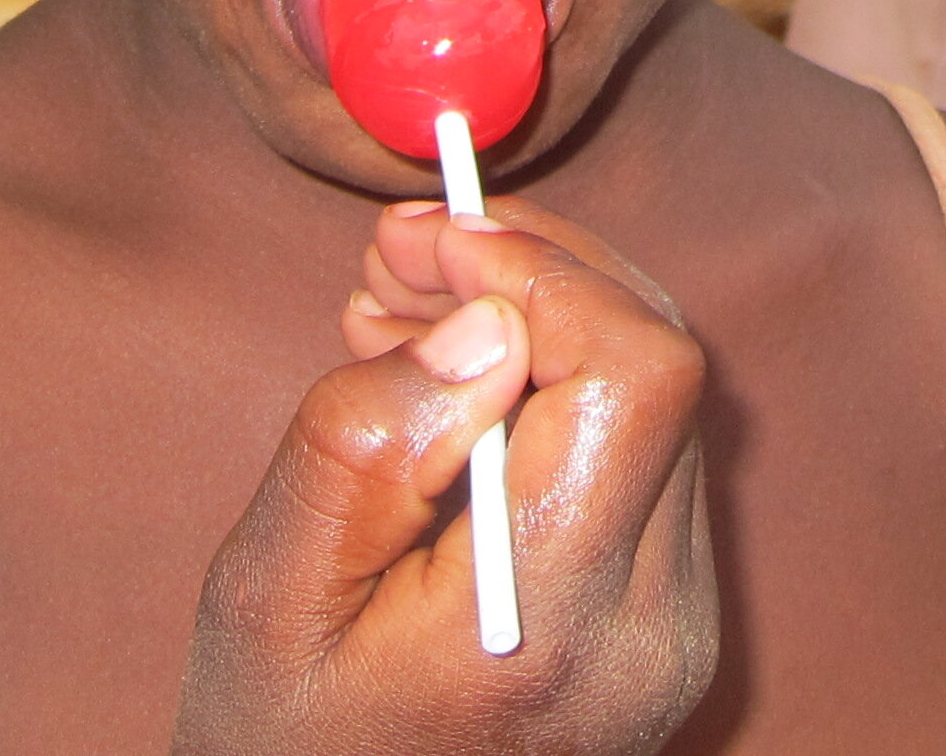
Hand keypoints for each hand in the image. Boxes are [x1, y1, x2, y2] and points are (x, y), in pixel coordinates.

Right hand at [173, 203, 715, 754]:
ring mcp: (678, 629)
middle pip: (660, 368)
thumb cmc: (277, 744)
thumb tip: (486, 320)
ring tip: (402, 313)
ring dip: (545, 322)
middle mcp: (653, 627)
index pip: (636, 375)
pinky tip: (453, 383)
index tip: (432, 239)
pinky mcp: (670, 621)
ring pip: (659, 399)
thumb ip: (366, 451)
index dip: (543, 272)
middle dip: (536, 276)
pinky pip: (644, 454)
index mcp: (557, 623)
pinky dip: (560, 388)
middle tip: (401, 254)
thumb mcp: (268, 598)